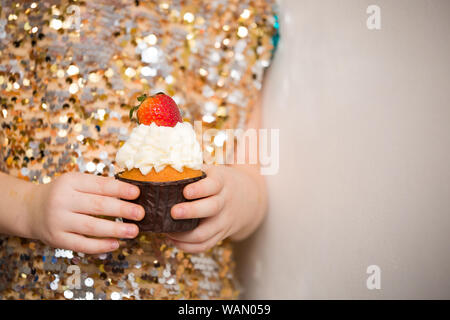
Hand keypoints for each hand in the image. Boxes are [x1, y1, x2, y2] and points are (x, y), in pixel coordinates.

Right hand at [26, 172, 144, 253]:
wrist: (31, 209)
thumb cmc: (63, 194)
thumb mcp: (76, 182)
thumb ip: (98, 186)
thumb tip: (130, 194)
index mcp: (70, 182)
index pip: (99, 185)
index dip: (120, 189)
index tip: (137, 193)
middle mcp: (62, 200)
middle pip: (98, 206)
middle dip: (123, 210)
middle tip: (141, 213)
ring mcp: (58, 221)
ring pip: (92, 227)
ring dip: (116, 230)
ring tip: (134, 231)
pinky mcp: (57, 239)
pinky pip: (82, 244)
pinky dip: (100, 246)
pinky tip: (115, 244)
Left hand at [166, 165, 265, 252]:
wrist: (248, 197)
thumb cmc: (219, 181)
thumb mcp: (212, 171)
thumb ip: (193, 170)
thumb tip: (163, 167)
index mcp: (221, 182)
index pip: (213, 185)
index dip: (200, 189)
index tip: (185, 191)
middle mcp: (224, 202)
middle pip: (211, 209)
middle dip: (191, 212)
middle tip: (173, 212)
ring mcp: (223, 221)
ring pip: (205, 233)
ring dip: (184, 235)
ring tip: (166, 230)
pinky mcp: (220, 235)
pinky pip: (205, 245)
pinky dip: (187, 247)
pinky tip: (173, 240)